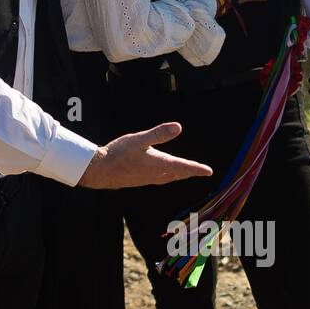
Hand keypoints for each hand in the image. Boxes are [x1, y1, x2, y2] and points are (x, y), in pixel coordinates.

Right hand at [79, 123, 212, 188]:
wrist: (100, 170)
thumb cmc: (118, 153)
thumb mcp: (139, 139)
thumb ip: (158, 134)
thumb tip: (178, 127)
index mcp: (158, 164)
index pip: (183, 166)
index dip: (197, 168)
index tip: (209, 171)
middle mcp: (155, 174)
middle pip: (177, 174)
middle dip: (189, 172)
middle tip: (201, 172)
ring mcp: (147, 179)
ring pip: (168, 177)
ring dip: (178, 174)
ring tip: (184, 172)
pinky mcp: (139, 181)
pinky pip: (158, 179)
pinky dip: (166, 176)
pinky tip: (161, 173)